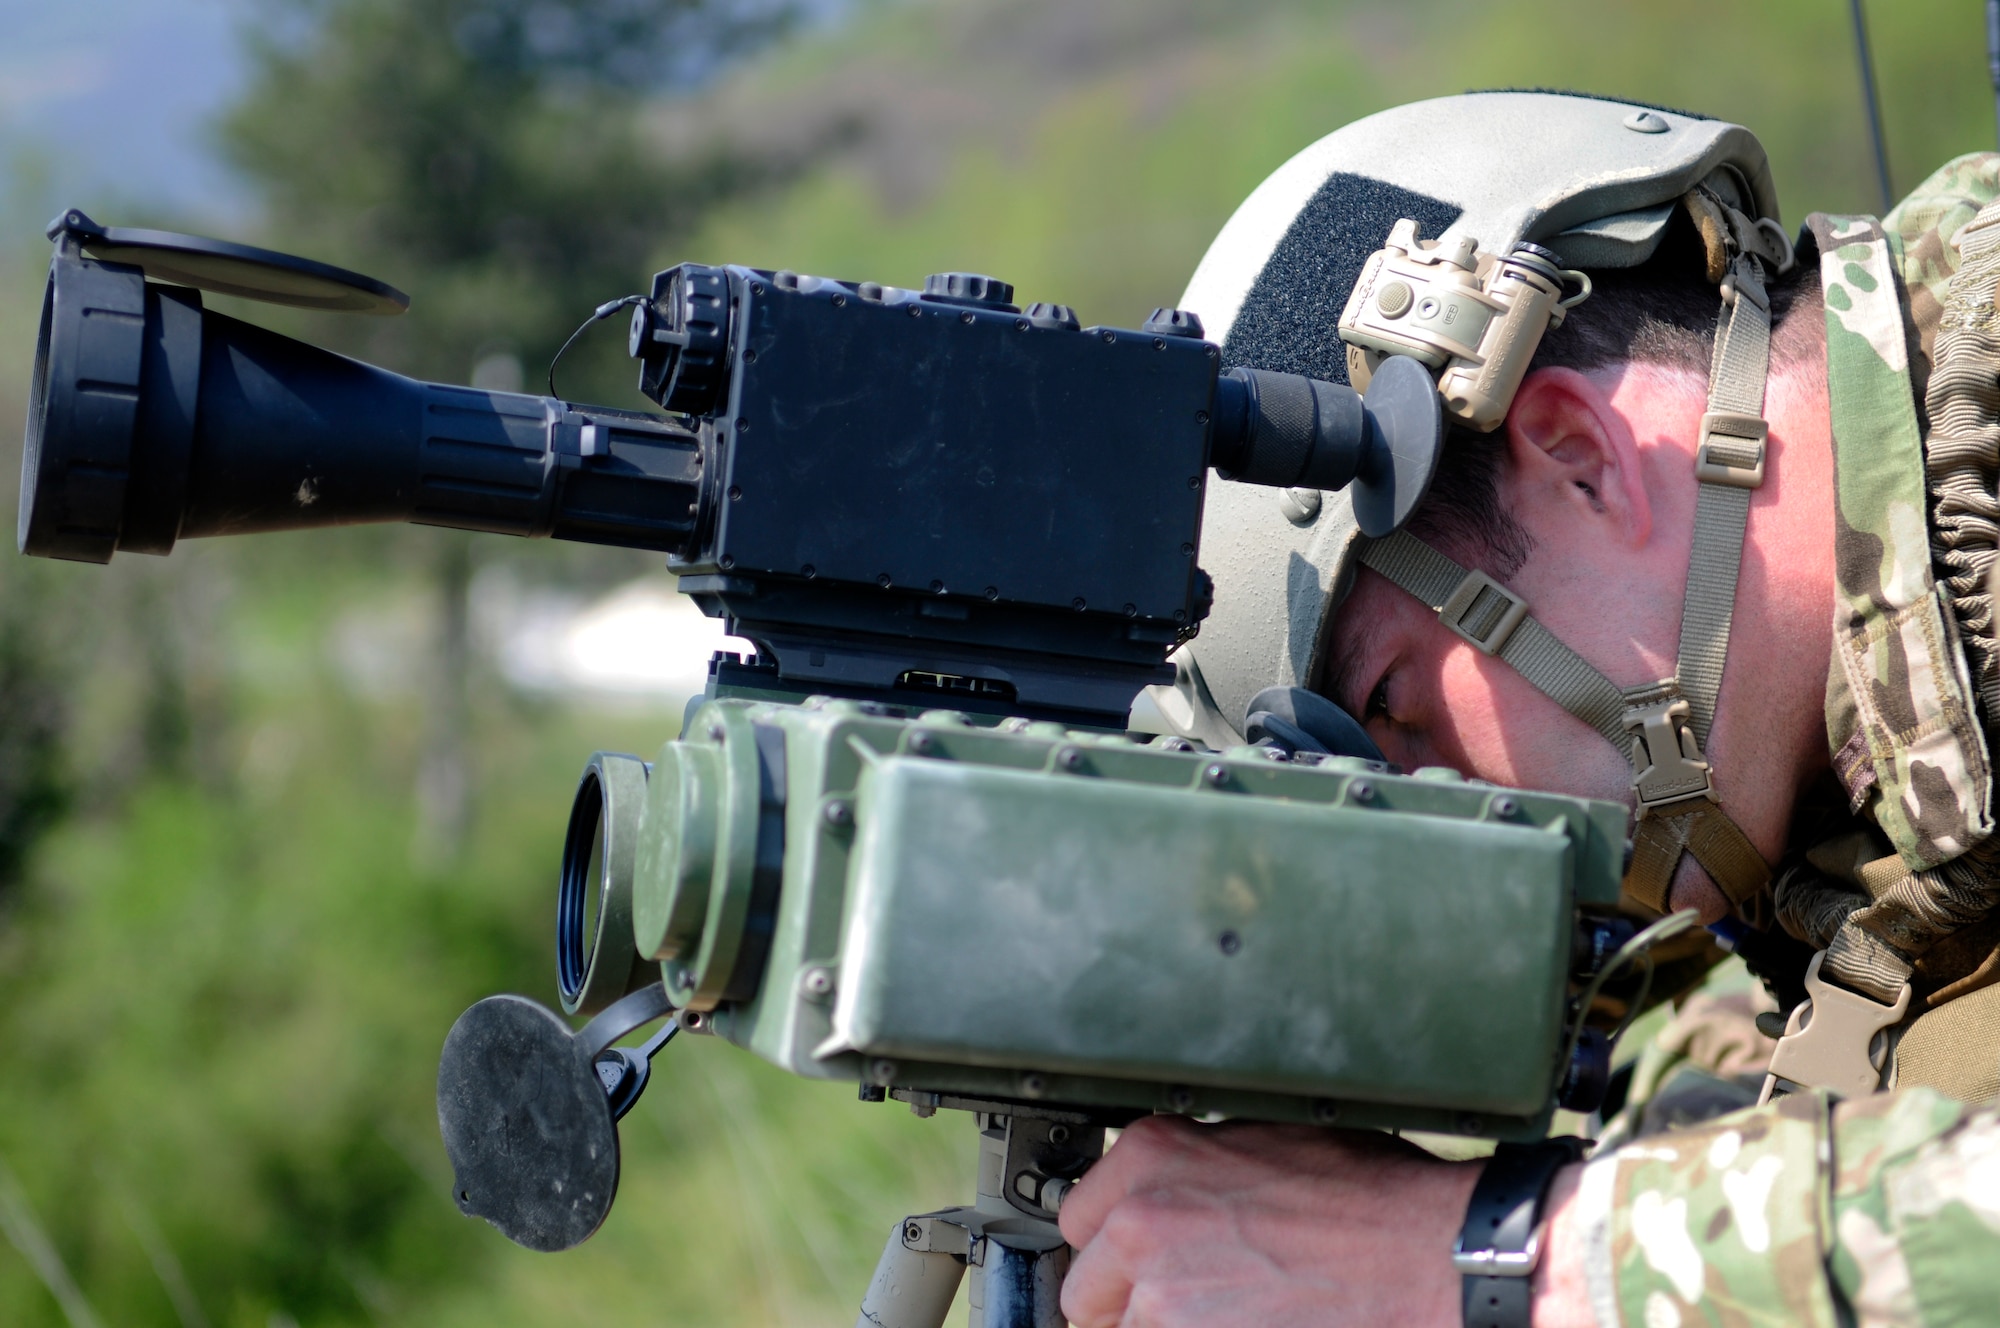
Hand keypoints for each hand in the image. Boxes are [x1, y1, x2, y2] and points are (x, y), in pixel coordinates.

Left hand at [1056, 1115, 1479, 1327]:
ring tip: (1223, 1314)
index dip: (1112, 1248)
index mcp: (1151, 1155)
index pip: (1080, 1218)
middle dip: (1124, 1301)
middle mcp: (1141, 1220)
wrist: (1423, 1256)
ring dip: (1158, 1327)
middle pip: (1087, 1288)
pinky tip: (1242, 1323)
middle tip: (1182, 1302)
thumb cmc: (1368, 1199)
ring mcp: (1160, 1294)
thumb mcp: (1262, 1143)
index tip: (1130, 1264)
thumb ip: (1192, 1169)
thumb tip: (1169, 1192)